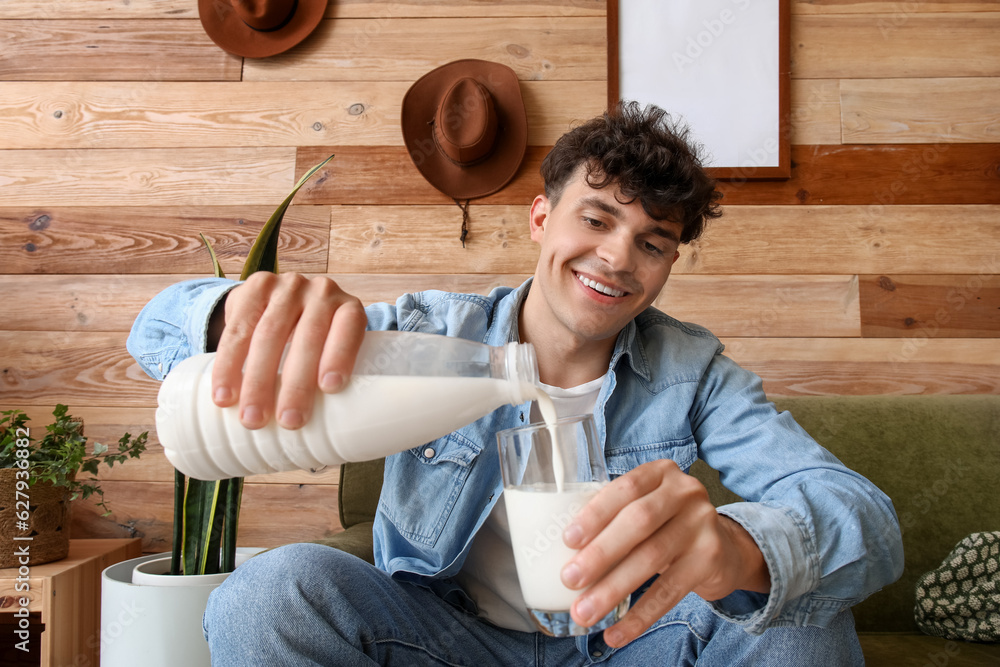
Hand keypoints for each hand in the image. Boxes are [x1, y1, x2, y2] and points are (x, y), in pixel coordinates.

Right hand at [209, 272, 367, 429]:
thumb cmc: (316, 344)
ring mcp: (288, 286)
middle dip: (296, 383)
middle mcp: (322, 292)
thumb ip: (331, 380)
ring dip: (257, 380)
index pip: (349, 328)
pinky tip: (224, 394)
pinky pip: (237, 328)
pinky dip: (228, 366)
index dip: (341, 355)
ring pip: (269, 334)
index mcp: (349, 309)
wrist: (280, 301)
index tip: (331, 388)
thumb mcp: (332, 351)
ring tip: (252, 418)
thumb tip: (330, 443)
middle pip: (307, 337)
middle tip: (289, 422)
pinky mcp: (255, 287)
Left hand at [559, 459, 769, 647]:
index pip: (625, 489)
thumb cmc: (666, 526)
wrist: (723, 547)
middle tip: (570, 579)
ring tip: (585, 612)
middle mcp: (685, 492)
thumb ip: (615, 518)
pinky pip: (670, 591)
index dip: (596, 514)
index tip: (568, 540)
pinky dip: (639, 616)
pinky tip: (617, 632)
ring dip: (613, 589)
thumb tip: (564, 553)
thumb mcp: (646, 508)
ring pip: (652, 558)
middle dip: (600, 553)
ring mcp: (703, 523)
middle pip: (638, 522)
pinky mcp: (711, 558)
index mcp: (661, 473)